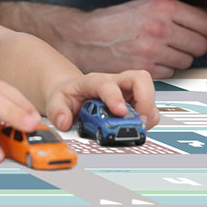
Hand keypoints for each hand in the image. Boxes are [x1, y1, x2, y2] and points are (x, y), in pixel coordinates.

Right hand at [0, 0, 206, 77]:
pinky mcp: (144, 69)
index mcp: (163, 7)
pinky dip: (165, 70)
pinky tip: (151, 61)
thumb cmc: (114, 21)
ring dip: (180, 59)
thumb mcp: (146, 6)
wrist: (84, 37)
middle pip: (201, 44)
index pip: (206, 24)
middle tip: (184, 46)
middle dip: (196, 47)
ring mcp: (152, 50)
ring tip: (162, 52)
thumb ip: (178, 11)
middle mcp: (160, 28)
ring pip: (187, 61)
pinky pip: (171, 73)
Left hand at [43, 69, 159, 132]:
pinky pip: (150, 109)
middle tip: (139, 119)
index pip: (107, 84)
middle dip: (145, 99)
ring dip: (148, 113)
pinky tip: (135, 127)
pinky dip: (147, 121)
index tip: (119, 111)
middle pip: (140, 79)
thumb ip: (57, 111)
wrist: (74, 95)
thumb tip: (64, 122)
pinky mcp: (135, 103)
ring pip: (150, 94)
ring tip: (136, 127)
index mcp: (94, 81)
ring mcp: (127, 92)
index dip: (115, 97)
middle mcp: (115, 83)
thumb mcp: (56, 102)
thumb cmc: (69, 96)